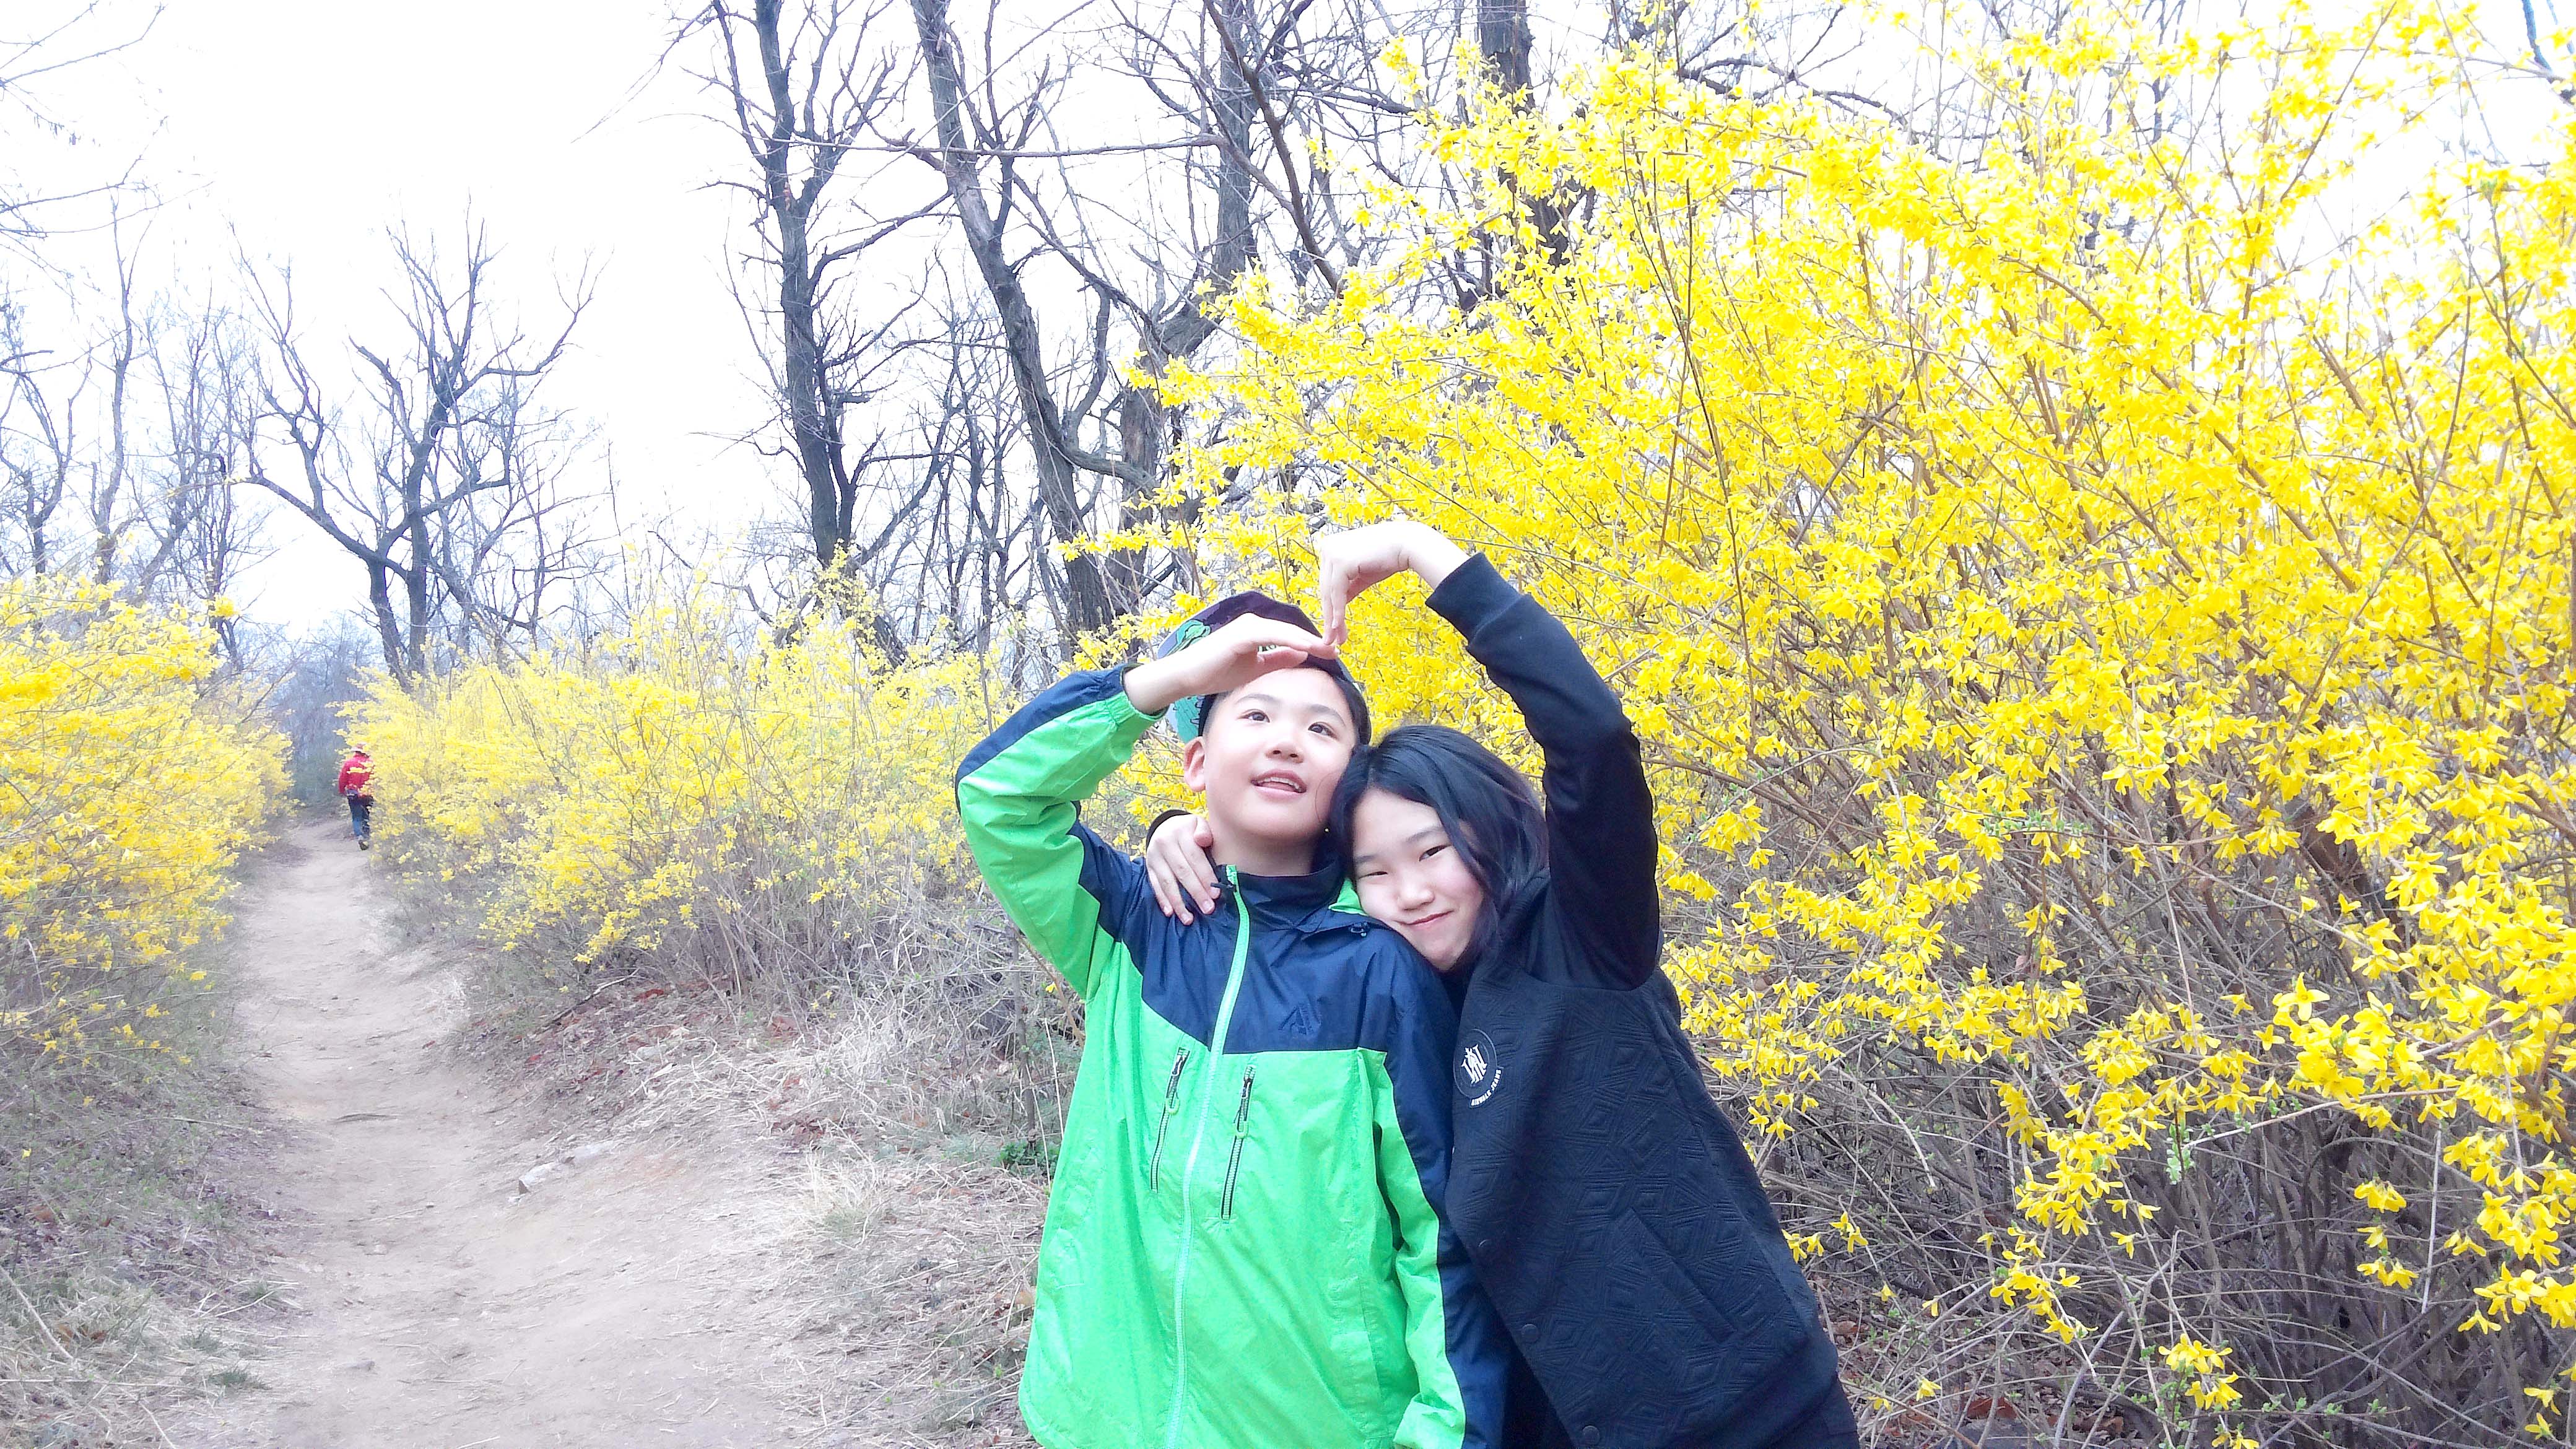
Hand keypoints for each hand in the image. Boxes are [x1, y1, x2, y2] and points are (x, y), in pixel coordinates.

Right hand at [1125, 613, 1336, 715]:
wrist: (1187, 676)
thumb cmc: (1216, 672)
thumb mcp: (1255, 667)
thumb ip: (1277, 658)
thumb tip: (1302, 653)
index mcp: (1257, 630)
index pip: (1291, 637)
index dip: (1312, 644)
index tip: (1332, 654)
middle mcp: (1254, 623)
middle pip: (1292, 631)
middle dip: (1315, 641)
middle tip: (1338, 650)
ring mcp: (1248, 626)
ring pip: (1285, 631)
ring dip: (1308, 640)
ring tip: (1328, 649)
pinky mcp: (1242, 633)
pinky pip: (1272, 635)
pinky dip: (1291, 640)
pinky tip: (1307, 647)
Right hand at [1144, 813, 1220, 921]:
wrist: (1166, 826)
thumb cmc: (1189, 830)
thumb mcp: (1198, 823)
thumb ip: (1204, 830)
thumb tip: (1203, 840)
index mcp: (1180, 833)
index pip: (1195, 858)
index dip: (1205, 876)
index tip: (1216, 894)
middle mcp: (1164, 844)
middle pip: (1182, 872)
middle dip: (1196, 892)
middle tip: (1208, 909)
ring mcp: (1154, 857)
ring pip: (1167, 882)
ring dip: (1178, 902)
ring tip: (1189, 919)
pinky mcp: (1149, 867)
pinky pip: (1155, 885)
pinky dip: (1162, 900)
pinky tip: (1170, 912)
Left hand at [1313, 521, 1469, 646]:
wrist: (1407, 545)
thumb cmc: (1387, 557)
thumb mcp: (1362, 575)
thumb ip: (1348, 588)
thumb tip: (1337, 607)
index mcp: (1331, 547)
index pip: (1327, 583)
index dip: (1329, 607)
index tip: (1332, 628)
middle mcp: (1328, 547)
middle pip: (1325, 589)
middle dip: (1329, 617)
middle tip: (1331, 639)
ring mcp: (1332, 553)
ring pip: (1329, 593)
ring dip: (1332, 619)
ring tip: (1335, 638)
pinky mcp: (1341, 562)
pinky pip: (1337, 593)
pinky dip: (1337, 611)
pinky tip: (1338, 626)